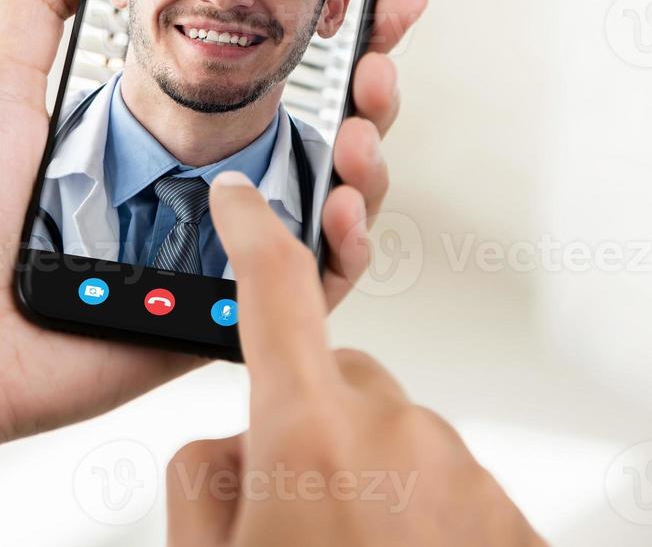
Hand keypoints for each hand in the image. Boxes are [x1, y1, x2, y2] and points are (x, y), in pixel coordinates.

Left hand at [0, 0, 428, 461]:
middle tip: (379, 55)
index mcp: (147, 137)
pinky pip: (304, 294)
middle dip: (369, 93)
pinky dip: (343, 252)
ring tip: (359, 126)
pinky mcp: (214, 326)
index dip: (324, 42)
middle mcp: (189, 197)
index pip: (259, 82)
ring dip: (368, 164)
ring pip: (328, 214)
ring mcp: (208, 263)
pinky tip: (340, 206)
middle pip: (312, 143)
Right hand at [164, 174, 541, 544]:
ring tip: (338, 536)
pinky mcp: (505, 516)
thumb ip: (206, 467)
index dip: (254, 229)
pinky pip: (442, 480)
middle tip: (291, 487)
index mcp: (308, 430)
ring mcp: (458, 473)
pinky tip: (385, 546)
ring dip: (361, 470)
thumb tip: (236, 444)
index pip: (276, 289)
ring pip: (391, 434)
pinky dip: (412, 508)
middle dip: (311, 414)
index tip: (242, 199)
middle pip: (338, 377)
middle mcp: (393, 435)